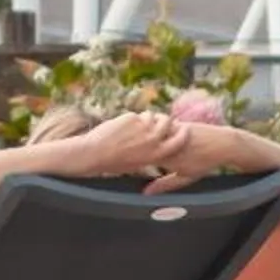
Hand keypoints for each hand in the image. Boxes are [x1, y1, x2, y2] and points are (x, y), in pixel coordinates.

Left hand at [75, 108, 193, 180]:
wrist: (93, 153)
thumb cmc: (112, 164)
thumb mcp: (137, 165)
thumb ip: (150, 159)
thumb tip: (155, 165)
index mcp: (157, 154)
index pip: (179, 140)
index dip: (183, 133)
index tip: (185, 128)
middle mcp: (153, 140)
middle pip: (168, 122)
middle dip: (166, 119)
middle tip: (161, 119)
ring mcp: (142, 127)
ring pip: (152, 115)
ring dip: (148, 117)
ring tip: (138, 124)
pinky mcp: (132, 119)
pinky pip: (138, 114)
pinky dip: (134, 117)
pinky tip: (125, 124)